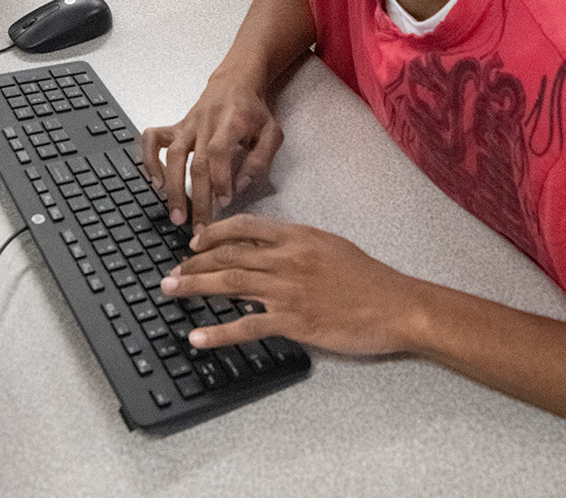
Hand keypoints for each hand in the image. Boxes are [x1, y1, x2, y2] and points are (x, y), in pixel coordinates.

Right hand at [142, 78, 282, 230]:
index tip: (224, 202)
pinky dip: (150, 160)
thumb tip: (240, 186)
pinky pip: (153, 139)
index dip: (220, 178)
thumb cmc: (254, 110)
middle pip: (196, 162)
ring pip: (173, 155)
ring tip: (176, 215)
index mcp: (231, 121)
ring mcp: (187, 125)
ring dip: (173, 188)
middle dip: (197, 198)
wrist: (235, 81)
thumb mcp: (272, 131)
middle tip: (199, 227)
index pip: (218, 150)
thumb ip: (260, 159)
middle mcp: (205, 122)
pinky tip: (155, 182)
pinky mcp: (176, 126)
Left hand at [161, 213, 423, 355]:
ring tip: (170, 291)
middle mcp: (286, 257)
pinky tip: (198, 338)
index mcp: (296, 235)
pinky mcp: (293, 321)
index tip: (195, 243)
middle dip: (193, 263)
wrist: (395, 304)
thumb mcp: (329, 245)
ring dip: (195, 287)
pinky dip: (219, 333)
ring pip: (230, 283)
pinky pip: (247, 326)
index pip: (244, 227)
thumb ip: (296, 243)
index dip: (214, 233)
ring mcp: (287, 289)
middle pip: (228, 255)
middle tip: (170, 273)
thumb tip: (268, 246)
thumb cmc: (367, 277)